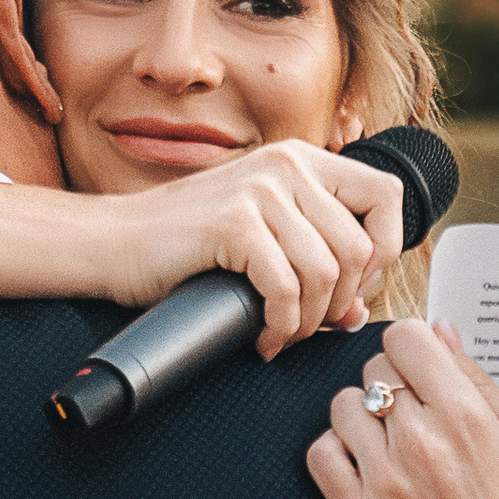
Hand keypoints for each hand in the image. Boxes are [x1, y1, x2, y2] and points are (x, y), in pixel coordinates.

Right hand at [105, 140, 403, 352]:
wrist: (111, 242)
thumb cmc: (184, 245)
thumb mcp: (261, 237)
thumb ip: (312, 257)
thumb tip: (359, 309)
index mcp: (301, 160)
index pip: (387, 194)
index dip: (385, 249)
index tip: (354, 288)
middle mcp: (286, 165)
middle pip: (360, 246)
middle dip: (342, 301)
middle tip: (310, 326)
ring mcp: (259, 191)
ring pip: (327, 272)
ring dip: (309, 321)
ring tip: (282, 335)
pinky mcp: (233, 224)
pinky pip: (286, 290)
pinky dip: (281, 327)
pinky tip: (262, 338)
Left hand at [306, 318, 498, 498]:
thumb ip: (475, 377)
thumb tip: (439, 330)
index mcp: (463, 414)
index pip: (405, 337)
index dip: (411, 348)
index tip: (418, 367)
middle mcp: (420, 442)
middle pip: (375, 369)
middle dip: (394, 384)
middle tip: (413, 414)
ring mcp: (385, 481)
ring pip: (343, 406)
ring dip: (364, 417)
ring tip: (389, 442)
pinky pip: (321, 454)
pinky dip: (338, 452)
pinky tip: (365, 464)